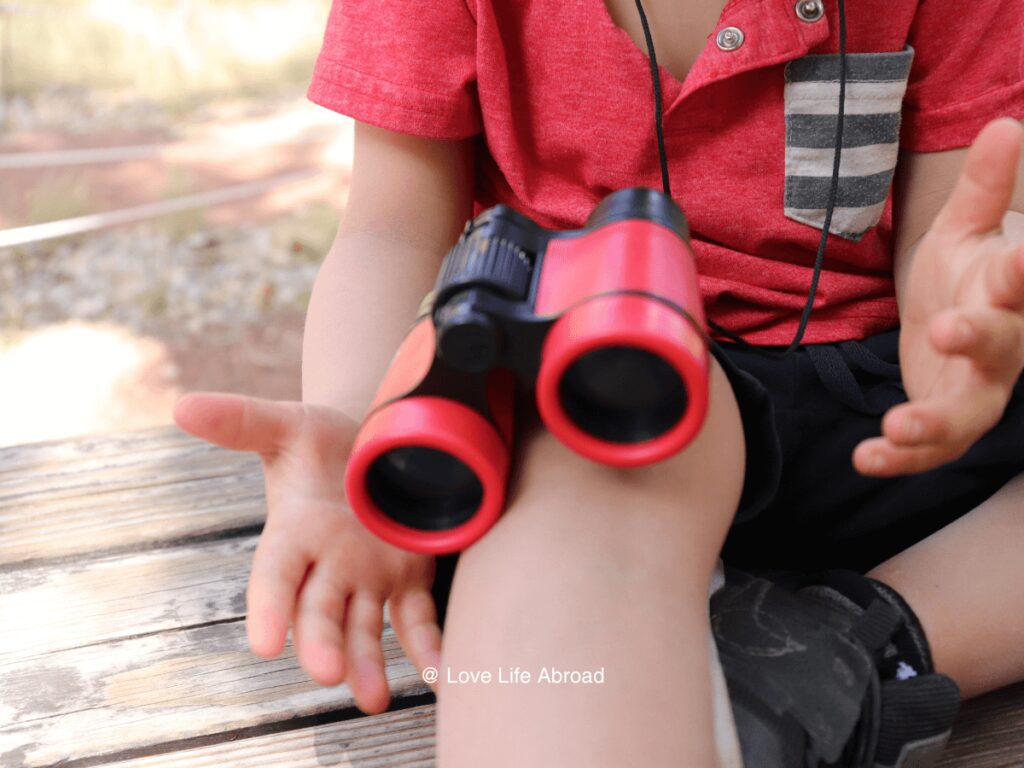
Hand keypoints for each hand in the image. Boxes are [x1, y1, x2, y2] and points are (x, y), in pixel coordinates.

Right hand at [173, 392, 441, 713]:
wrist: (371, 445)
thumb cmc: (322, 440)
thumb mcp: (287, 423)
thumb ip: (242, 420)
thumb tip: (183, 406)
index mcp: (295, 532)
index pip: (275, 575)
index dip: (269, 607)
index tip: (264, 644)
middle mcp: (328, 565)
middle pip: (319, 610)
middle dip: (321, 642)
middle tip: (327, 673)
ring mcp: (368, 578)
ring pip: (365, 628)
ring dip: (367, 663)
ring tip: (375, 698)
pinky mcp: (407, 579)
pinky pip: (416, 620)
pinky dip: (427, 648)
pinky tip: (440, 673)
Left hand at [854, 118, 1023, 476]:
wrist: (960, 325)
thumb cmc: (967, 275)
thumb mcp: (967, 230)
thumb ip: (984, 188)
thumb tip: (1004, 122)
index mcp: (1010, 293)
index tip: (1021, 254)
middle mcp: (1004, 346)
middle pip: (1002, 347)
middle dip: (980, 339)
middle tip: (948, 328)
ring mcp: (977, 391)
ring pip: (967, 414)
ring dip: (933, 422)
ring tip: (896, 426)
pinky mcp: (945, 423)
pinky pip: (928, 450)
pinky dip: (898, 458)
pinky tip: (863, 460)